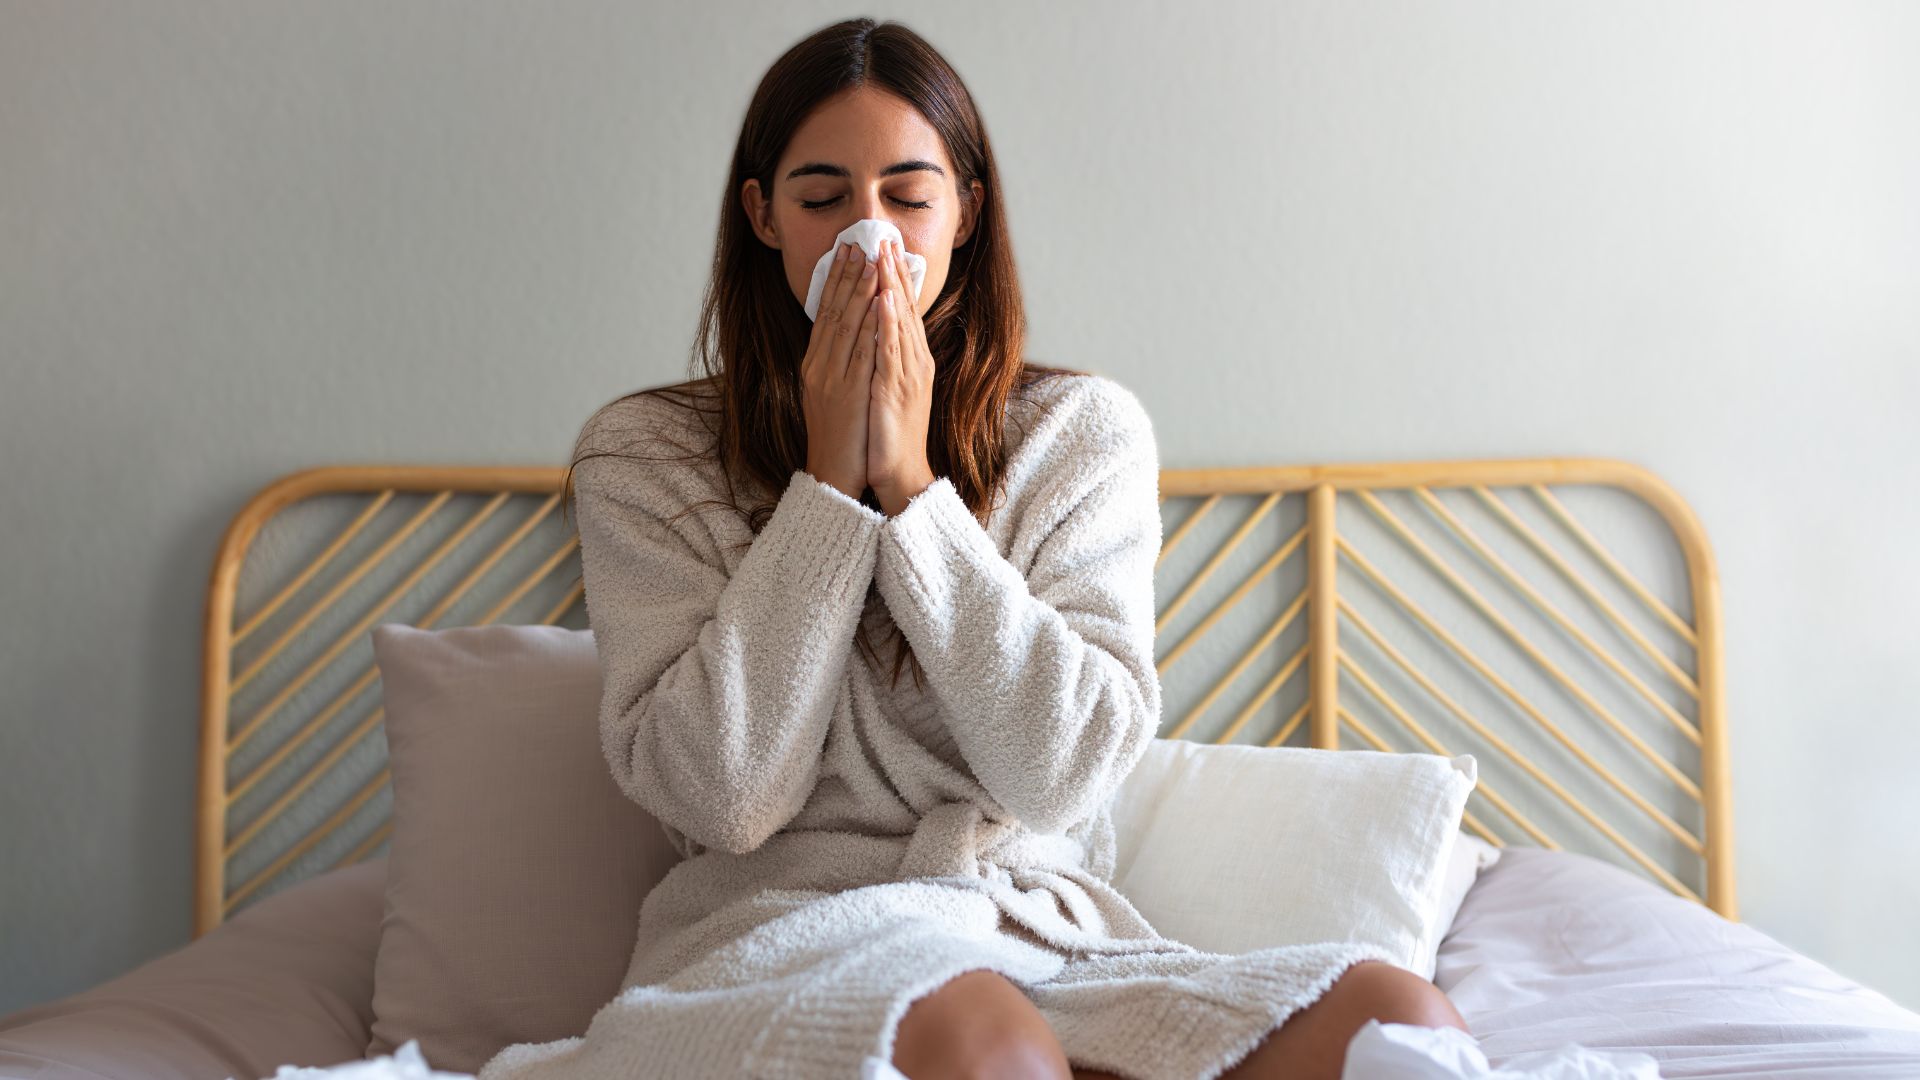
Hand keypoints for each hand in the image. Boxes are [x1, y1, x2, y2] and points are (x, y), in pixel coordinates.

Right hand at [800, 240, 884, 500]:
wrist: (833, 473)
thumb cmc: (838, 436)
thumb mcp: (831, 393)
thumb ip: (836, 363)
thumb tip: (848, 335)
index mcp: (815, 365)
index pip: (825, 314)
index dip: (835, 282)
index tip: (845, 253)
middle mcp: (820, 366)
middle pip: (833, 312)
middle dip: (846, 276)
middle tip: (856, 243)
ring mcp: (832, 377)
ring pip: (846, 326)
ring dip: (859, 291)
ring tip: (870, 262)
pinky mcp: (848, 391)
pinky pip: (860, 351)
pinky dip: (868, 324)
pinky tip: (877, 304)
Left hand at [866, 238, 937, 514]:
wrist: (900, 471)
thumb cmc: (891, 432)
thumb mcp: (891, 387)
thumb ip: (889, 358)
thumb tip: (880, 332)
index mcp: (912, 360)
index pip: (904, 310)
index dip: (896, 278)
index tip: (887, 248)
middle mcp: (915, 361)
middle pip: (904, 308)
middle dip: (894, 272)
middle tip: (885, 237)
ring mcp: (907, 374)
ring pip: (899, 322)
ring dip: (891, 287)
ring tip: (883, 256)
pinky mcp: (895, 389)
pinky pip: (891, 350)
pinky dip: (887, 322)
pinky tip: (882, 300)